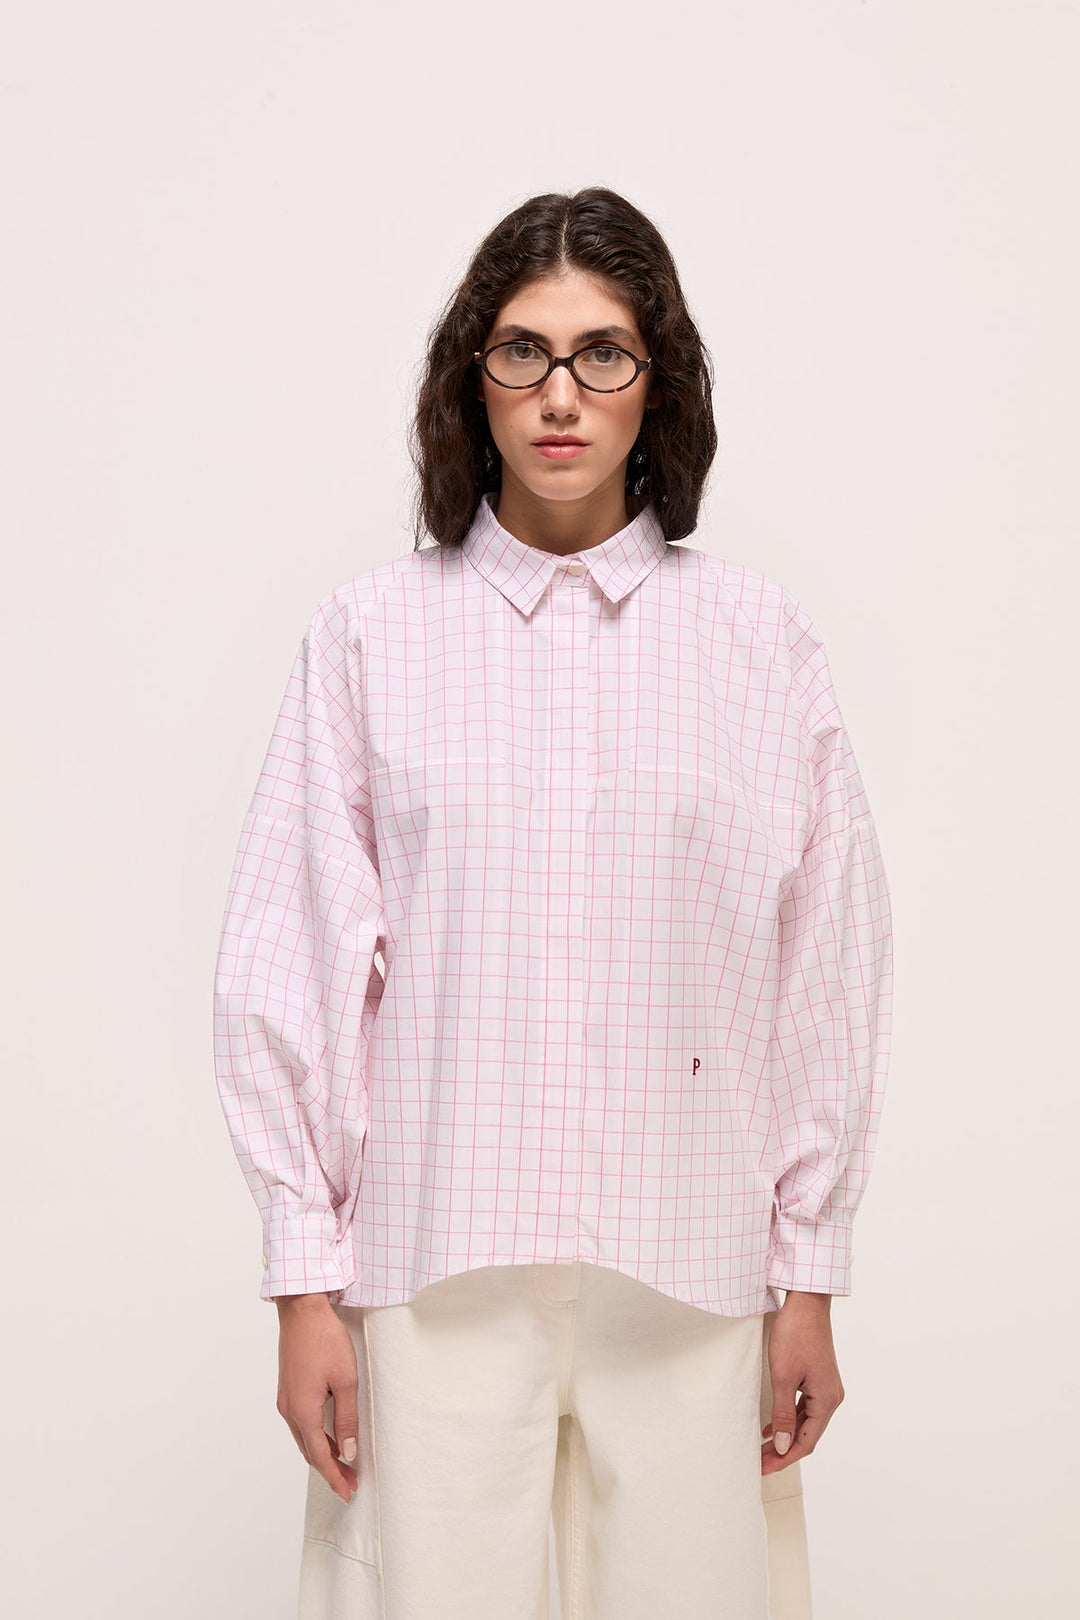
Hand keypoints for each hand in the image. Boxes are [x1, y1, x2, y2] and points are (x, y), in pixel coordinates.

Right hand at [274, 1293, 360, 1503]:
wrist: (302, 1310)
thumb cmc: (325, 1340)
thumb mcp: (345, 1380)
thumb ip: (346, 1419)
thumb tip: (348, 1451)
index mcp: (303, 1410)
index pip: (320, 1455)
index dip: (335, 1476)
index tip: (348, 1492)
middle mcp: (289, 1409)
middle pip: (309, 1450)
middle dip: (330, 1469)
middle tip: (351, 1482)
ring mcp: (285, 1398)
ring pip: (303, 1437)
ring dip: (322, 1453)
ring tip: (343, 1463)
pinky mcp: (287, 1388)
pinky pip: (300, 1423)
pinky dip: (314, 1436)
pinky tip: (328, 1436)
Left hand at [760, 1292, 844, 1475]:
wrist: (806, 1302)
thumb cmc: (795, 1335)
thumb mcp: (784, 1377)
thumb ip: (784, 1414)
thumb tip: (784, 1446)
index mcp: (827, 1400)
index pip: (806, 1442)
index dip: (784, 1458)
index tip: (763, 1469)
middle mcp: (831, 1397)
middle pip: (806, 1434)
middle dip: (783, 1451)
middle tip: (759, 1463)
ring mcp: (826, 1387)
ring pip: (805, 1422)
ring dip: (785, 1436)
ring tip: (762, 1449)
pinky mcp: (818, 1378)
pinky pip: (804, 1407)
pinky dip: (789, 1419)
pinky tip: (771, 1426)